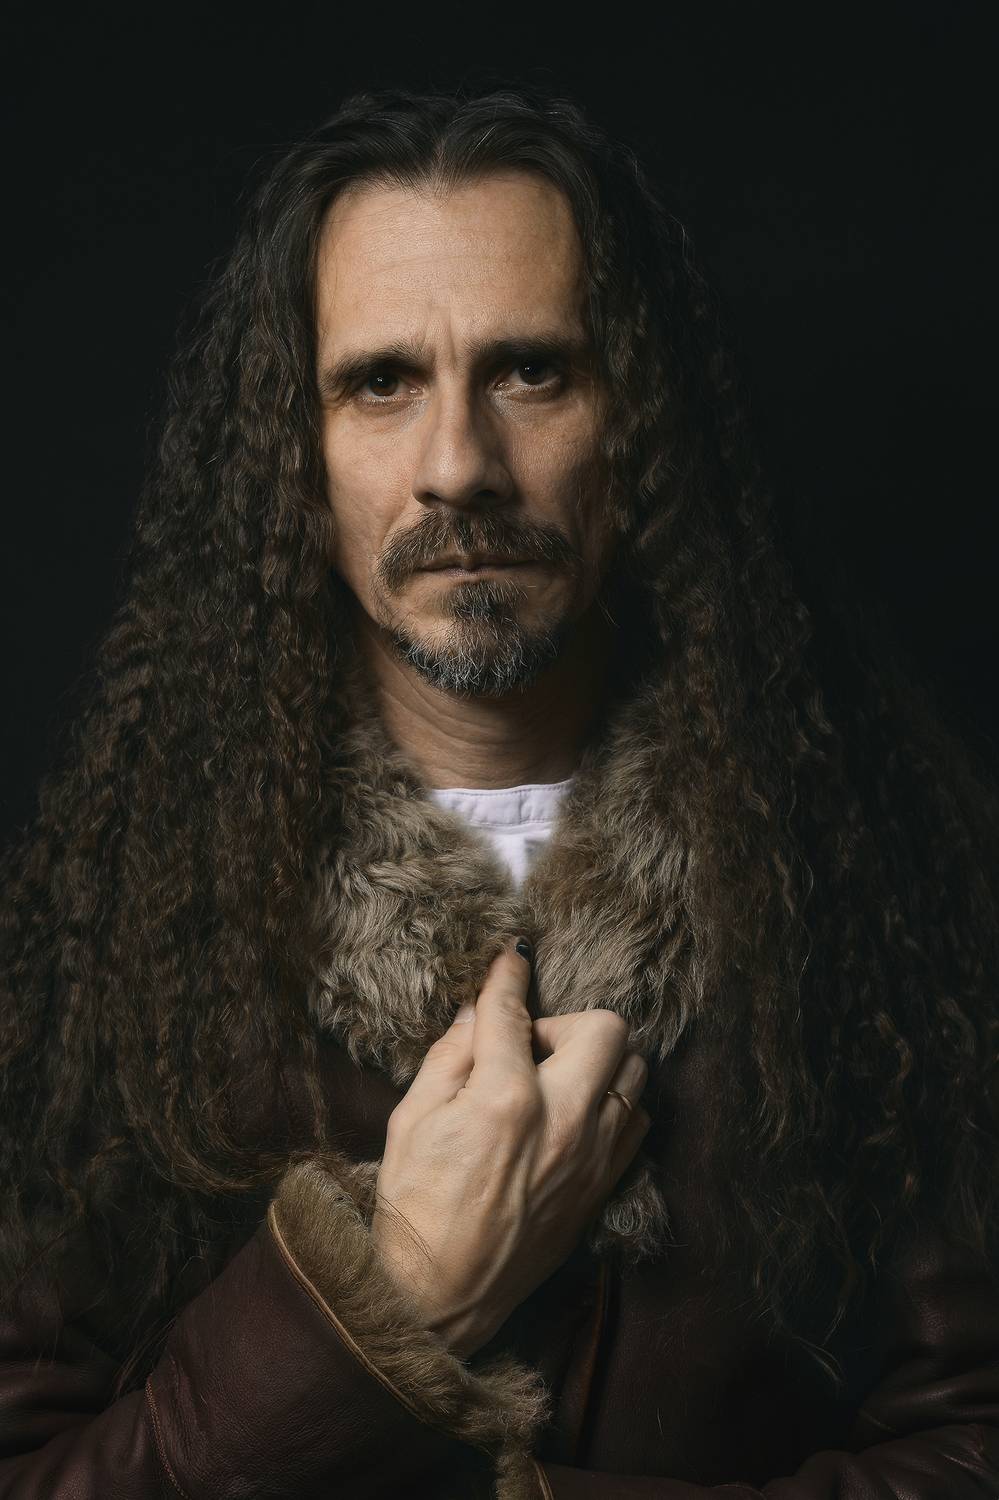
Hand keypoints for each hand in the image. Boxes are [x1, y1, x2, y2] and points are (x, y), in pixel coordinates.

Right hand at [370, 939, 650, 1357]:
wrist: (438, 1298)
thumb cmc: (414, 1209)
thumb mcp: (411, 1119)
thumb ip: (450, 1054)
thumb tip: (479, 1010)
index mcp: (506, 1100)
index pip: (516, 1012)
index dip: (509, 977)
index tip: (512, 959)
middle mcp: (563, 1122)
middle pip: (607, 1029)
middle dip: (567, 1021)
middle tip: (528, 1047)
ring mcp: (592, 1157)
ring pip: (635, 1073)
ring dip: (599, 1061)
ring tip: (553, 1080)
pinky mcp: (602, 1188)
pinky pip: (637, 1122)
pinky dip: (613, 1103)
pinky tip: (572, 1115)